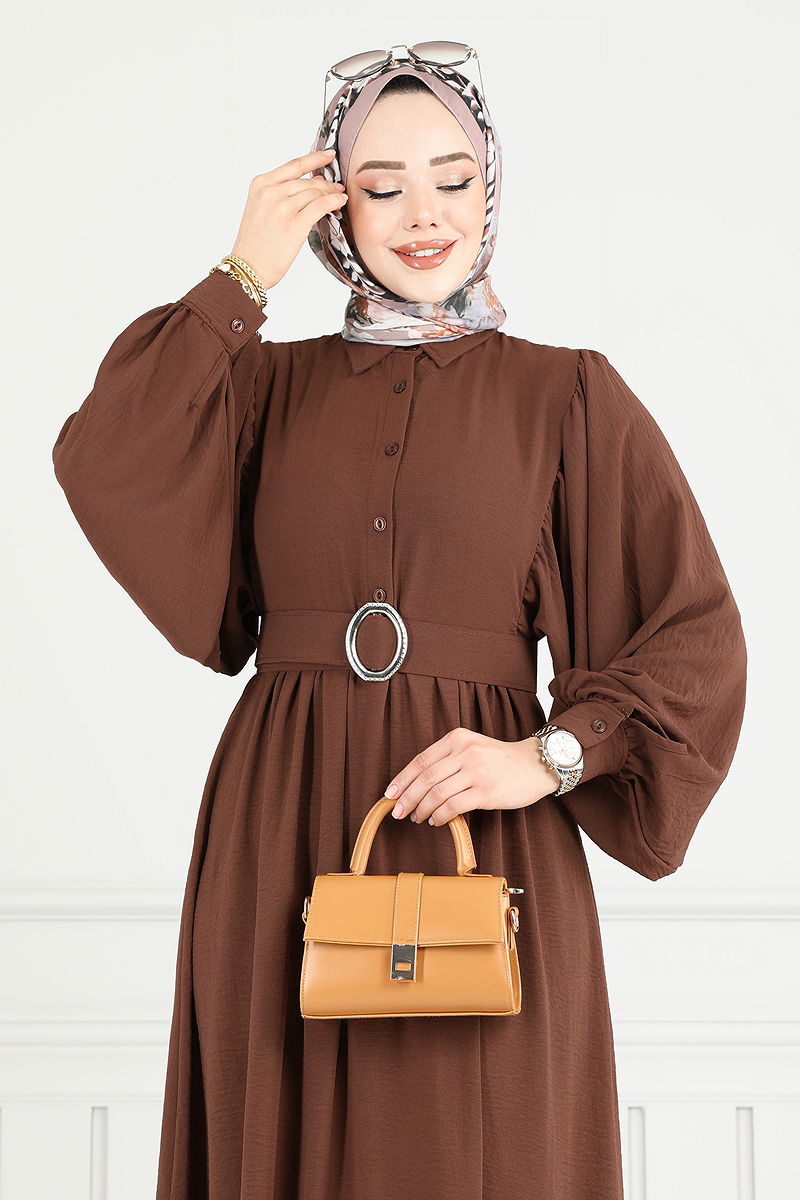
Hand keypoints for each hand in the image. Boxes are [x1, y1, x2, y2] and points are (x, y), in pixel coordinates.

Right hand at [229, 149, 347, 290]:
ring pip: (315, 192)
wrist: (249, 268)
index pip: (293, 166)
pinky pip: (321, 206)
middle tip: (337, 185)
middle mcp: (270, 192)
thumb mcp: (261, 209)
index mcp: (260, 184)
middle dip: (325, 182)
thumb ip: (280, 194)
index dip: (314, 158)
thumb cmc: (256, 244)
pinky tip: (340, 202)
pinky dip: (334, 202)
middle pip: (306, 180)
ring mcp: (282, 208)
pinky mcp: (294, 224)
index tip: (328, 154)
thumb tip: (310, 184)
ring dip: (331, 192)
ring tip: (339, 195)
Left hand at [384, 729, 561, 826]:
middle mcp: (465, 752)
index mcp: (458, 738)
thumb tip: (417, 783)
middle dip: (407, 797)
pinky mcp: (486, 791)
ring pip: (437, 793)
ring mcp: (476, 771)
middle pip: (426, 778)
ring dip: (422, 809)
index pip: (422, 760)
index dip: (403, 778)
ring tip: (417, 818)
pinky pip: (453, 806)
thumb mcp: (473, 747)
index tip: (390, 793)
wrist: (534, 765)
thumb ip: (448, 759)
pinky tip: (436, 820)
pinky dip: (440, 816)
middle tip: (397, 811)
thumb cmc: (500, 760)